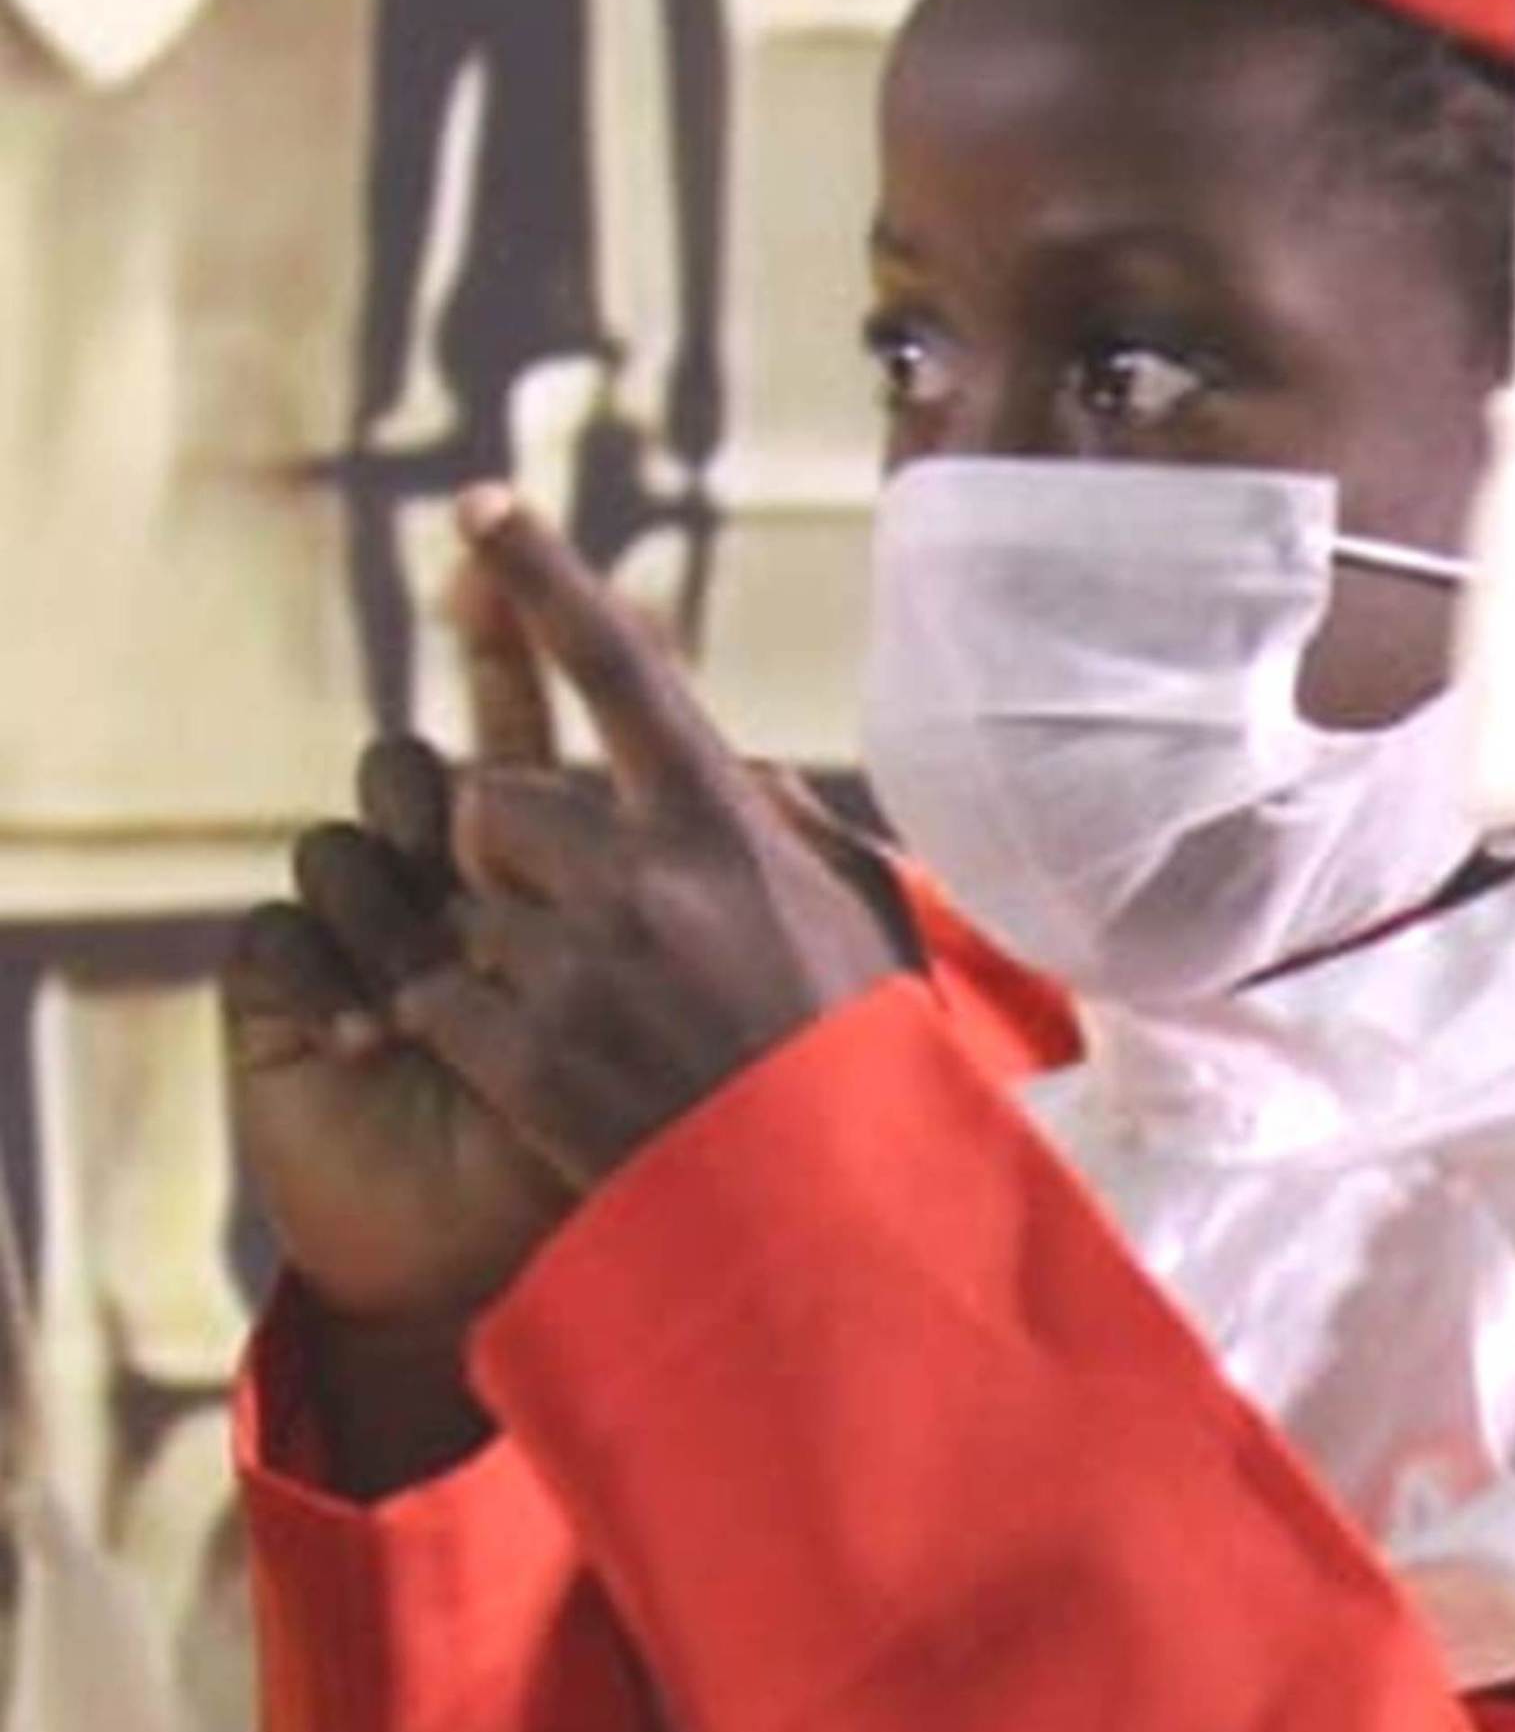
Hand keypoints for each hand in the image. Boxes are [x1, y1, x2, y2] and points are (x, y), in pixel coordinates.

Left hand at [377, 494, 897, 1192]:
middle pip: (491, 796)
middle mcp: (642, 877)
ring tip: (589, 1015)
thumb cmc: (863, 1065)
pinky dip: (466, 1026)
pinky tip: (545, 1068)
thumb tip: (731, 761)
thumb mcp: (865, 922)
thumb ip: (791, 826)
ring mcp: (573, 965)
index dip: (543, 576)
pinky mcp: (517, 1052)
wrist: (833, 1223)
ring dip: (498, 944)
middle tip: (588, 927)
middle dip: (516, 851)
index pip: (618, 665)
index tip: (480, 508)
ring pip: (460, 898)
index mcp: (727, 826)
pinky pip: (433, 994)